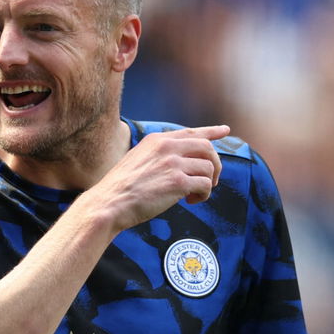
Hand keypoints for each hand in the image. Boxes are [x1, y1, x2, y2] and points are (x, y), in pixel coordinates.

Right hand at [88, 125, 227, 228]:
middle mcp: (167, 147)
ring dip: (208, 183)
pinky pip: (205, 185)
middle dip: (214, 165)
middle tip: (210, 180)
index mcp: (157, 140)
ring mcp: (173, 164)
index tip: (225, 131)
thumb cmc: (119, 188)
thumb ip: (158, 156)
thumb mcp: (136, 160)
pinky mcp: (178, 182)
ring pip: (208, 167)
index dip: (211, 132)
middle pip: (207, 148)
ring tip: (194, 195)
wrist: (109, 203)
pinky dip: (203, 195)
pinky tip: (191, 201)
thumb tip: (180, 164)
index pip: (191, 132)